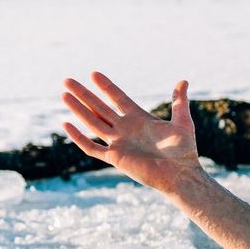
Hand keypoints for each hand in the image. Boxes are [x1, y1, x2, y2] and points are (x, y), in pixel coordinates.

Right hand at [62, 72, 201, 191]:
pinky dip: (79, 137)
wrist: (181, 175)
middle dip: (84, 94)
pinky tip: (66, 124)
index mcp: (140, 119)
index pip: (118, 99)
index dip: (106, 87)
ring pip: (93, 123)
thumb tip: (184, 81)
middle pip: (100, 108)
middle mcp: (126, 130)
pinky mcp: (116, 158)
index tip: (93, 74)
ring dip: (78, 109)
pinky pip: (92, 148)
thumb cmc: (184, 151)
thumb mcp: (183, 122)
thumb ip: (179, 102)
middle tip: (67, 80)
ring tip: (64, 95)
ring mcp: (119, 143)